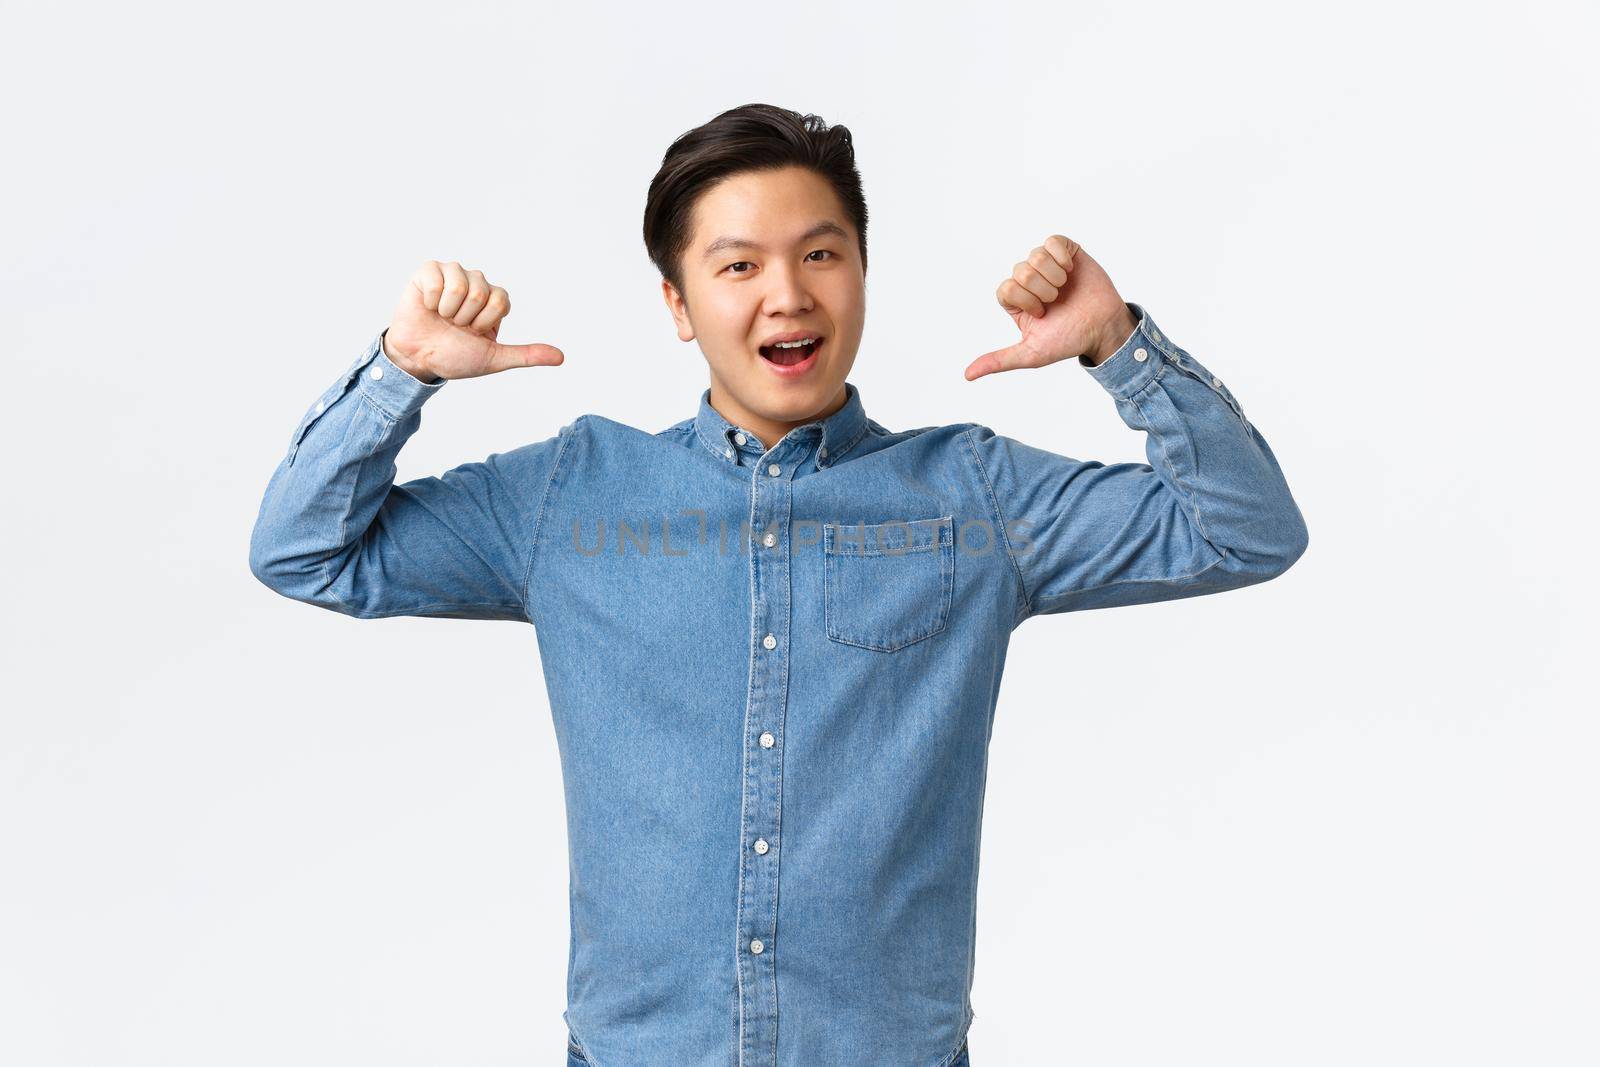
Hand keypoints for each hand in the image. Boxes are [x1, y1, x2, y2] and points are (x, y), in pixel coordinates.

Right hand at [384, 260, 564, 381]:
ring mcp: (452, 274)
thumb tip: (561, 357)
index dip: (484, 323)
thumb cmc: (455, 356)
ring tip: (441, 317)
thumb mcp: (494, 358)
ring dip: (448, 311)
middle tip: (454, 326)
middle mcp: (476, 282)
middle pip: (481, 293)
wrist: (419, 359)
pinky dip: (431, 300)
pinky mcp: (429, 272)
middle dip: (465, 318)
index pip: (500, 301)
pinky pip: (436, 278)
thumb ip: (526, 355)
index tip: (473, 332)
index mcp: (494, 299)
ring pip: (460, 285)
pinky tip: (427, 307)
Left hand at [963, 236, 1136, 379]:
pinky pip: (1053, 241)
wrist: (1103, 327)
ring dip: (1055, 276)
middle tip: (1058, 302)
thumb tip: (968, 375)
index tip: (1042, 313)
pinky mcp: (1065, 252)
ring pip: (1036, 256)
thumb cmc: (1069, 340)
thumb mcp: (1031, 354)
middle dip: (1043, 291)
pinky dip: (1062, 257)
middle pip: (1021, 271)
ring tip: (1066, 287)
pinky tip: (1070, 271)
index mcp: (1016, 301)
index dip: (1026, 301)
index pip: (1006, 288)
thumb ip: (1000, 360)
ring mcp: (1046, 265)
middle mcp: (1028, 281)